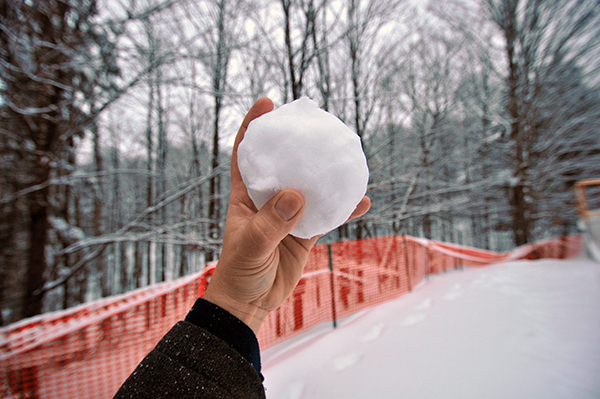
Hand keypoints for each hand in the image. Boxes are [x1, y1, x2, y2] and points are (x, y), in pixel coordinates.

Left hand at [203, 97, 370, 333]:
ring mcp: (288, 215)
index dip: (253, 126)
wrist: (251, 303)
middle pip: (282, 162)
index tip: (267, 103)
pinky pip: (327, 215)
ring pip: (309, 186)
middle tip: (315, 123)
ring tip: (344, 154)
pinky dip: (344, 208)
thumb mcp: (251, 246)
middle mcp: (267, 200)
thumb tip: (296, 196)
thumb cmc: (240, 272)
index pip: (245, 153)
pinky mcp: (305, 233)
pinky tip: (362, 200)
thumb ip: (271, 223)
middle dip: (295, 142)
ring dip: (324, 172)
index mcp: (245, 196)